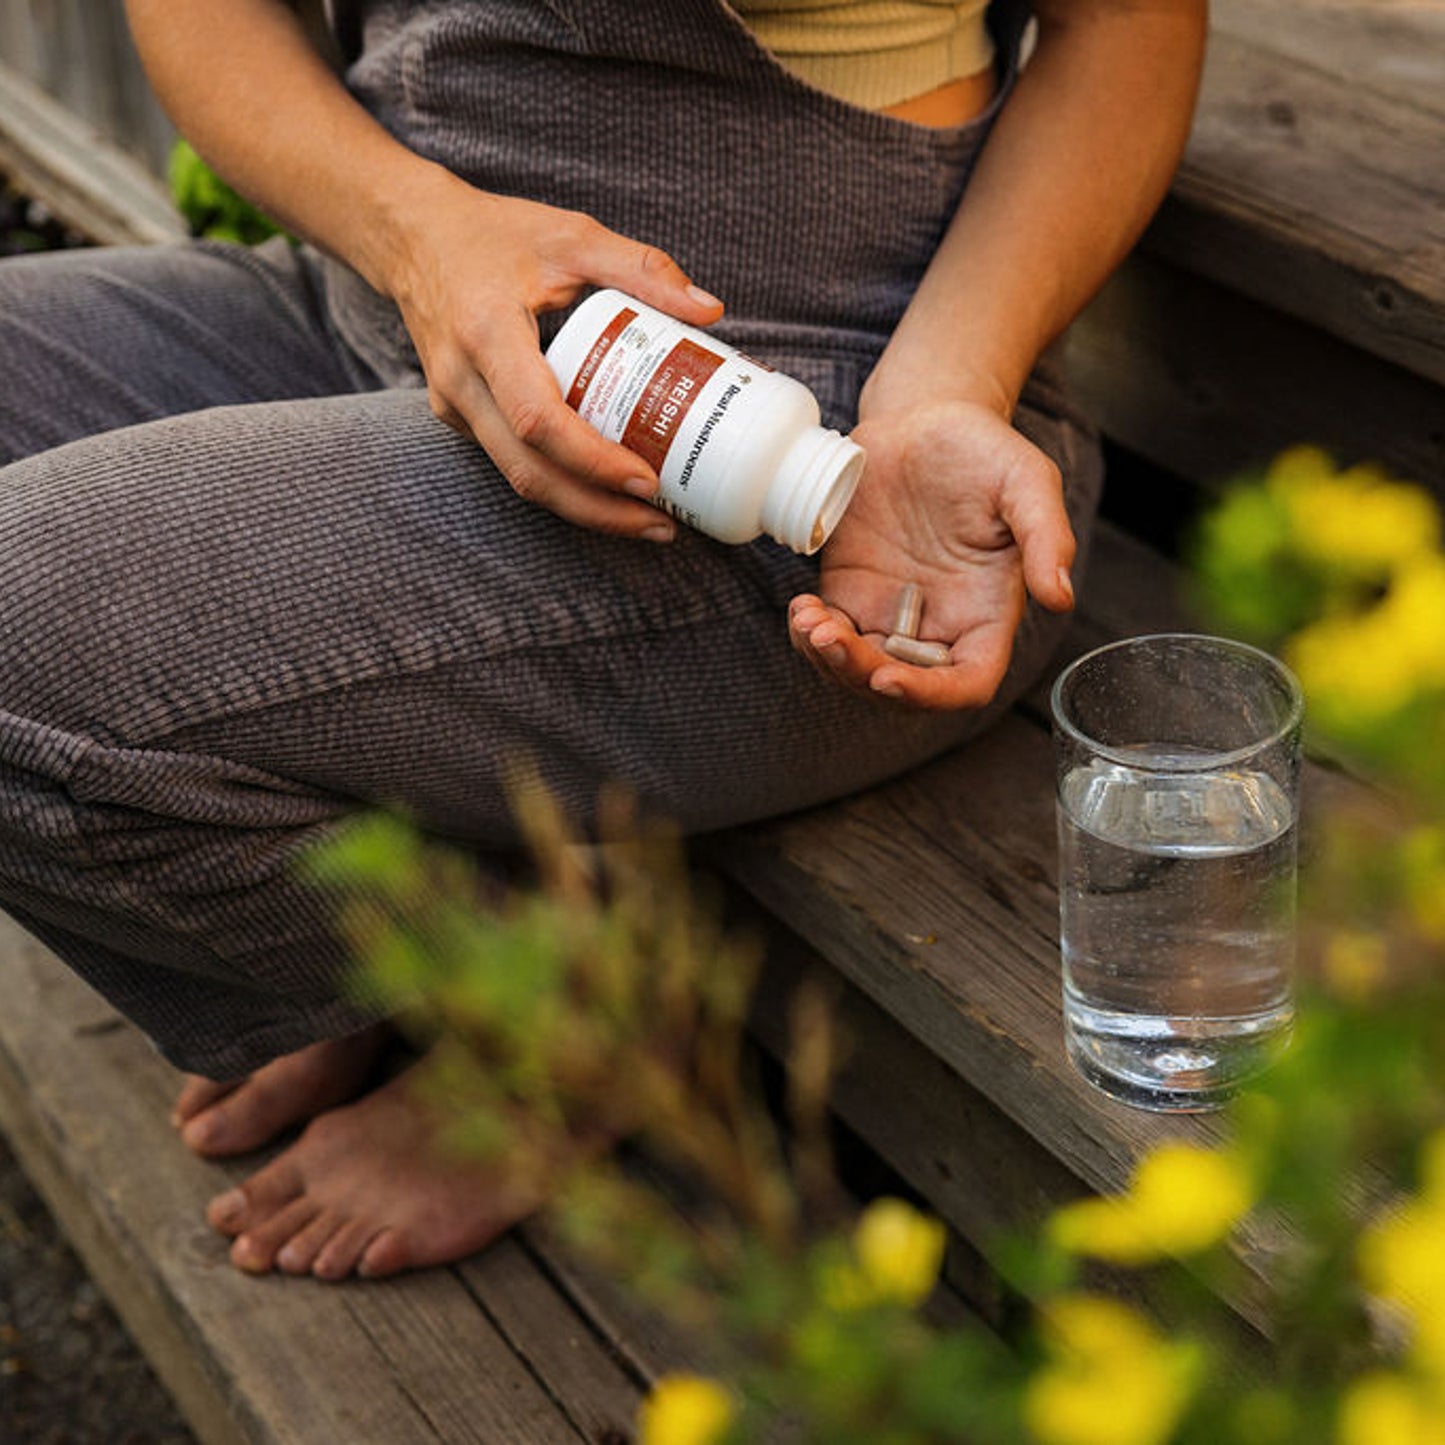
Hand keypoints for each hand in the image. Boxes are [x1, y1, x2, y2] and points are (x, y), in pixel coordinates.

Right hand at [382, 167, 722, 538]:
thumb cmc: (493, 233)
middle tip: (662, 524)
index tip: (647, 480)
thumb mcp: (572, 235)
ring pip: (518, 478)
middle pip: (528, 472)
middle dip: (598, 510)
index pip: (538, 419)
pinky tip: (607, 489)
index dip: (593, 460)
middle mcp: (462, 381)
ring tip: (645, 520)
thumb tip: (709, 312)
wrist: (412, 237)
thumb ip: (641, 268)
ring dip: (583, 509)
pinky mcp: (459, 417)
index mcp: (486, 332)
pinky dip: (562, 483)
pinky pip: (512, 462)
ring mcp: (454, 406)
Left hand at [788, 399, 1075, 709]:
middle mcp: (939, 623)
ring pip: (857, 667)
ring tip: (808, 621)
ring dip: (828, 660)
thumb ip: (1048, 536)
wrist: (924, 418)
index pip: (968, 680)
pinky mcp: (851, 591)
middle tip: (830, 638)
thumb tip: (1060, 596)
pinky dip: (809, 635)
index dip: (932, 693)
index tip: (889, 678)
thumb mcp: (1027, 481)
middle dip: (861, 674)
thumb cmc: (983, 449)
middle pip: (903, 683)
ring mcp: (890, 611)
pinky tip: (801, 610)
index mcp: (986, 613)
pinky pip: (828, 634)